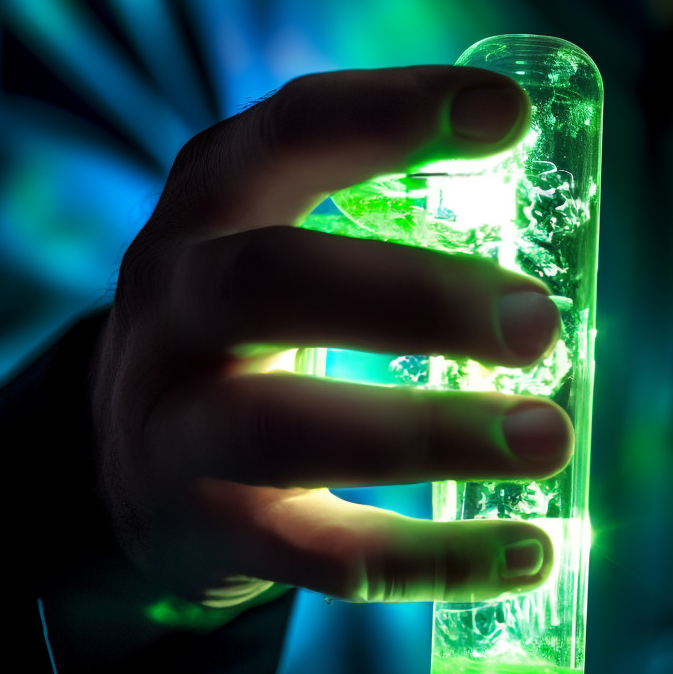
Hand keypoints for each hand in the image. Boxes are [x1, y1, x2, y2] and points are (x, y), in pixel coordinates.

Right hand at [92, 66, 572, 607]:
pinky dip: (434, 559)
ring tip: (548, 439)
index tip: (508, 116)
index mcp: (210, 209)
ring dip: (431, 434)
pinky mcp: (211, 529)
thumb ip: (370, 225)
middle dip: (416, 298)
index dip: (392, 115)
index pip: (290, 135)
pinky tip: (528, 553)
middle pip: (276, 282)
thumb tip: (544, 219)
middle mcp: (175, 305)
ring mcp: (178, 425)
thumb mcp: (270, 249)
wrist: (124, 460)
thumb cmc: (241, 334)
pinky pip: (324, 555)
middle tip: (537, 322)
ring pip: (288, 430)